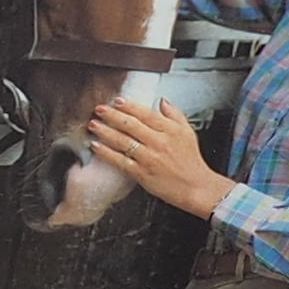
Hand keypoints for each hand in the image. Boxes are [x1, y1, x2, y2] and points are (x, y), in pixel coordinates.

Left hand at [86, 96, 236, 219]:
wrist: (196, 187)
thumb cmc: (190, 160)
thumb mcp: (188, 133)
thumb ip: (175, 115)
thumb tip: (162, 100)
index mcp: (171, 131)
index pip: (147, 114)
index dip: (130, 106)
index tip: (117, 100)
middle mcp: (159, 143)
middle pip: (131, 125)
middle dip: (112, 115)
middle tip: (98, 109)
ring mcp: (149, 158)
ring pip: (123, 141)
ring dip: (105, 131)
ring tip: (93, 125)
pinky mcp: (141, 173)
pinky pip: (120, 160)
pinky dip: (106, 153)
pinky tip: (95, 146)